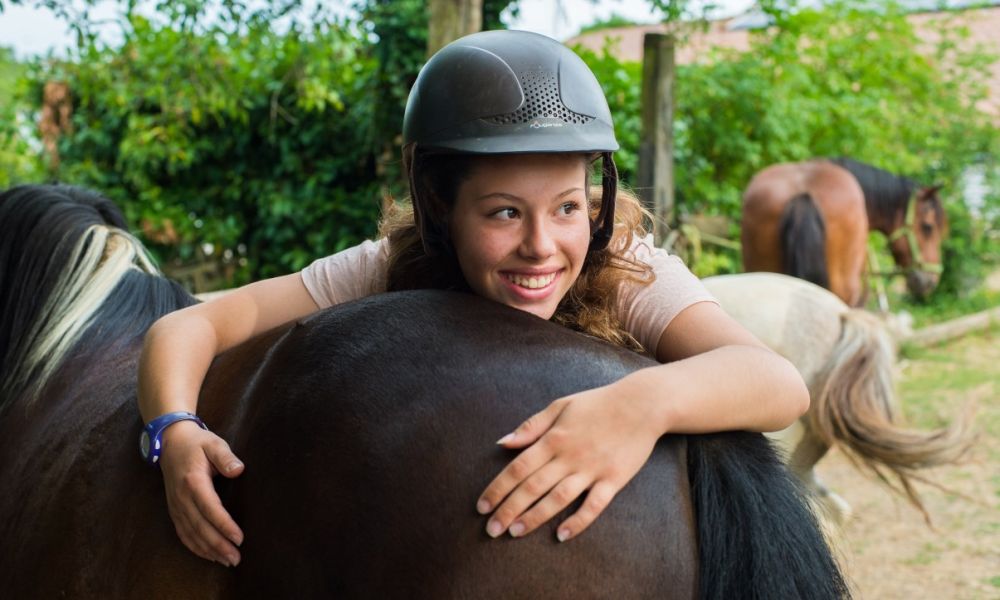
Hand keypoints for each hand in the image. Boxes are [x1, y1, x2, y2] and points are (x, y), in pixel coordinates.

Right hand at [159, 420, 244, 565]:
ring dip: (209, 550)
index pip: (210, 509)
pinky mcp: (174, 510)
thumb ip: (226, 457)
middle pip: (200, 527)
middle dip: (219, 545)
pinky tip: (209, 556)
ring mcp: (176, 506)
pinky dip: (196, 547)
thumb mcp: (213, 443)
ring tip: (227, 561)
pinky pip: (183, 534)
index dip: (224, 526)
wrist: (170, 442)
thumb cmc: (197, 443)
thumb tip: (238, 470)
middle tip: (236, 558)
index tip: (240, 538)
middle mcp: (181, 498)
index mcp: (193, 482)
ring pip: (191, 534)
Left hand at [476, 384, 660, 541]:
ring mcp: (592, 469)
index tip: (482, 507)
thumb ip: (531, 426)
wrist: (642, 404)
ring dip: (535, 517)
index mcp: (553, 438)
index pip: (517, 468)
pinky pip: (594, 505)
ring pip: (558, 498)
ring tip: (515, 532)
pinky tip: (561, 535)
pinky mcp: (614, 480)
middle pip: (533, 487)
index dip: (497, 488)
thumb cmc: (597, 404)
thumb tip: (502, 442)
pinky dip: (578, 521)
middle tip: (491, 529)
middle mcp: (569, 456)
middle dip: (509, 509)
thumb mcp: (560, 406)